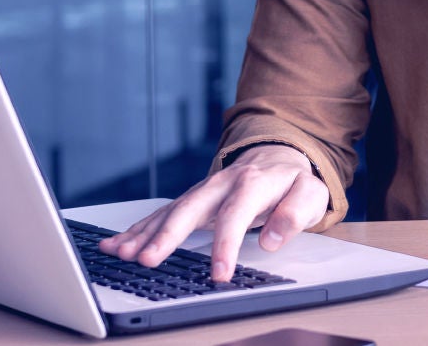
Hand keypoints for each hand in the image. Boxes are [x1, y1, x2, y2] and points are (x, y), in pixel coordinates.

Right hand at [98, 144, 328, 282]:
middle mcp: (221, 183)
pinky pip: (161, 214)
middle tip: (148, 260)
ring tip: (121, 253)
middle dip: (166, 235)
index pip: (235, 215)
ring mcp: (203, 190)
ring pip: (169, 211)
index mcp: (253, 182)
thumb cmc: (293, 181)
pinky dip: (137, 229)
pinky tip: (116, 243)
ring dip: (143, 233)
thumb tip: (270, 239)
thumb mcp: (311, 194)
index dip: (225, 245)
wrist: (278, 155)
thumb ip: (295, 214)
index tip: (219, 273)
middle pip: (190, 208)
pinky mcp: (191, 199)